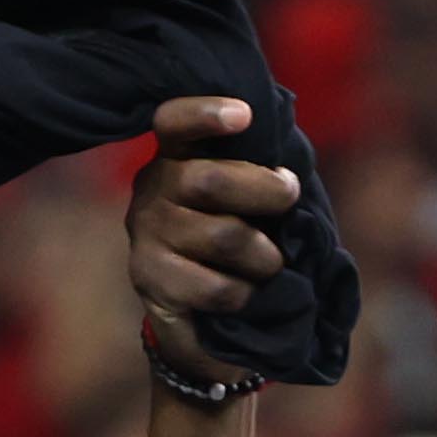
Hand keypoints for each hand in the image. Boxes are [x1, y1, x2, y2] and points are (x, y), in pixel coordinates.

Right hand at [127, 99, 298, 386]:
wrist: (203, 322)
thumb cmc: (236, 242)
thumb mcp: (247, 201)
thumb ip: (259, 174)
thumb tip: (288, 172)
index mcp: (176, 157)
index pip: (173, 122)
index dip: (204, 114)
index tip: (244, 116)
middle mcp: (152, 190)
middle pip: (210, 182)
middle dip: (265, 191)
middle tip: (290, 196)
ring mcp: (146, 235)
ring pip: (223, 237)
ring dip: (264, 256)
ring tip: (270, 264)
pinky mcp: (149, 280)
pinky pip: (216, 288)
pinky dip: (245, 294)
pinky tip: (245, 293)